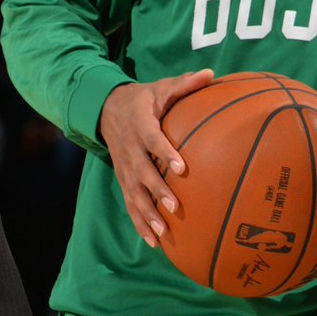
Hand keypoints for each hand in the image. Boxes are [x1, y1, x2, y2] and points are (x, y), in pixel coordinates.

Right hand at [98, 68, 213, 247]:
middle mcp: (130, 150)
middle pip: (142, 173)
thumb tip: (210, 74)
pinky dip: (139, 223)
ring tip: (163, 233)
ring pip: (134, 194)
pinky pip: (130, 204)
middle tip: (175, 206)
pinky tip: (153, 242)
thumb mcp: (161, 87)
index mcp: (140, 125)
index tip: (182, 167)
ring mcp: (124, 168)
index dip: (166, 153)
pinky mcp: (123, 180)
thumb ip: (185, 84)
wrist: (106, 109)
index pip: (153, 140)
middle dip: (157, 191)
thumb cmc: (144, 99)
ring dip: (147, 214)